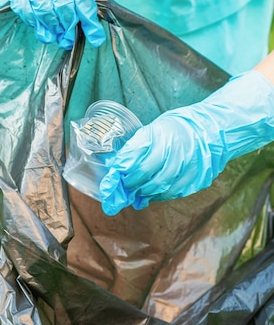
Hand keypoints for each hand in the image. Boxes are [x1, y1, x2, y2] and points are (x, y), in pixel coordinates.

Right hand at [0, 0, 105, 49]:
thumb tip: (85, 18)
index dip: (90, 22)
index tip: (95, 39)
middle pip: (65, 8)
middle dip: (69, 29)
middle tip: (69, 40)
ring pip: (46, 11)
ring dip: (53, 29)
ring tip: (56, 37)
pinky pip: (27, 10)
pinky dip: (35, 23)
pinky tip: (40, 29)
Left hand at [99, 70, 273, 214]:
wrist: (211, 130)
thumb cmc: (177, 129)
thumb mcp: (154, 129)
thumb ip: (137, 147)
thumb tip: (117, 167)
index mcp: (160, 135)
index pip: (133, 158)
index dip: (121, 172)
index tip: (112, 179)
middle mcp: (174, 150)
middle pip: (145, 175)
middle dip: (131, 184)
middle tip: (124, 188)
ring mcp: (187, 166)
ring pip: (159, 187)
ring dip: (144, 192)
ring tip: (138, 191)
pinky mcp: (196, 178)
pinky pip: (173, 192)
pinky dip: (160, 195)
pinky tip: (155, 192)